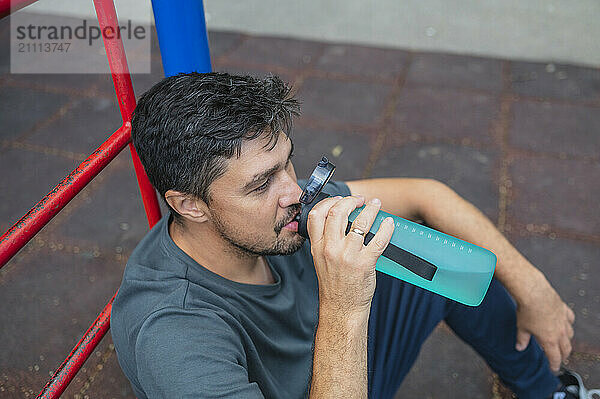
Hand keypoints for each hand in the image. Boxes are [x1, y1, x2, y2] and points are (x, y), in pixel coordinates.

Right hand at [307, 195, 394, 313]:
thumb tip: (339, 219)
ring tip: (376, 205)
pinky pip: (378, 240)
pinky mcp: (365, 264)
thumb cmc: (334, 284)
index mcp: (317, 247)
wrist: (342, 309)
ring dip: (371, 209)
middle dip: (351, 200)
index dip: (329, 202)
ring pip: (360, 222)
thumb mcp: (321, 259)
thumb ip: (326, 240)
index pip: (317, 214)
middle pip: (337, 212)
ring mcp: (348, 256)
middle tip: (360, 200)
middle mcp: (330, 249)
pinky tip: (388, 223)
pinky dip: (386, 228)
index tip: (340, 199)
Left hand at [514, 274, 574, 371]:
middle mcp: (560, 332)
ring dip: (567, 341)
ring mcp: (564, 321)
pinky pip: (570, 319)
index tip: (553, 369)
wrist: (534, 293)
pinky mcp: (564, 310)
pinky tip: (566, 323)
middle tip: (559, 359)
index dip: (554, 365)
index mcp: (549, 340)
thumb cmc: (527, 311)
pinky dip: (568, 323)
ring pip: (570, 335)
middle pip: (566, 349)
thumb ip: (522, 339)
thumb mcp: (522, 327)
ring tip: (563, 343)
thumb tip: (519, 347)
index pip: (554, 357)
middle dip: (563, 356)